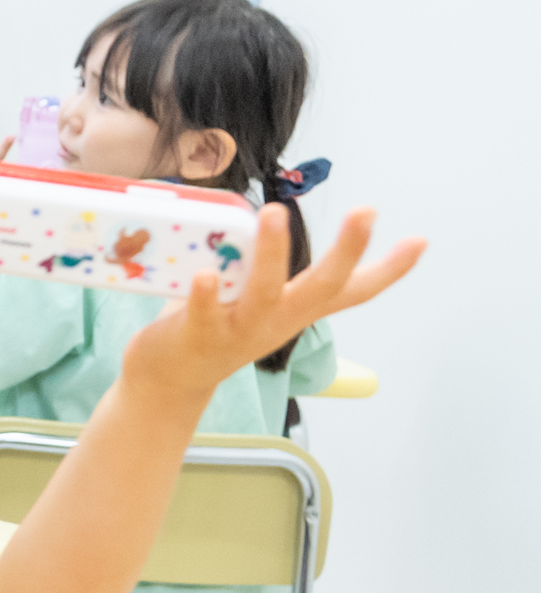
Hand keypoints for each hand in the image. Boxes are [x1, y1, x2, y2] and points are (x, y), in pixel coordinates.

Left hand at [120, 203, 422, 403]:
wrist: (172, 381)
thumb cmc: (215, 324)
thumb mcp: (255, 294)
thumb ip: (264, 261)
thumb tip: (270, 212)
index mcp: (296, 308)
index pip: (353, 291)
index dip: (390, 270)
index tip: (420, 241)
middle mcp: (279, 319)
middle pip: (324, 287)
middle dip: (348, 250)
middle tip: (366, 211)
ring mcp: (242, 329)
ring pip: (264, 292)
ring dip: (271, 252)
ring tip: (272, 213)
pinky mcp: (199, 335)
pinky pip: (205, 314)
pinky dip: (205, 294)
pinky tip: (203, 273)